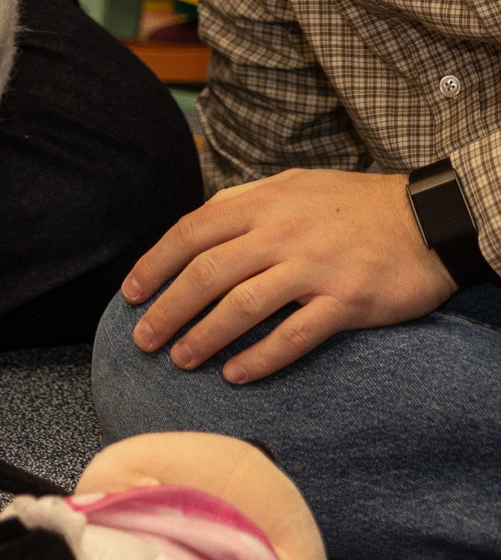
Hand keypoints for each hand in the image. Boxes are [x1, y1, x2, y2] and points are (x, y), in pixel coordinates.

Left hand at [123, 168, 456, 382]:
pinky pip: (294, 335)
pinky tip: (235, 375)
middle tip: (143, 338)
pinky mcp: (347, 301)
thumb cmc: (352, 204)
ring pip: (242, 306)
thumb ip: (244, 202)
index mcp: (262, 204)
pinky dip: (260, 357)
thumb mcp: (292, 185)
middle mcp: (282, 233)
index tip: (131, 294)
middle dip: (167, 309)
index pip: (190, 233)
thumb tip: (196, 227)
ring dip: (204, 336)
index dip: (154, 265)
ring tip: (180, 360)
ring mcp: (314, 268)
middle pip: (206, 274)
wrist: (429, 217)